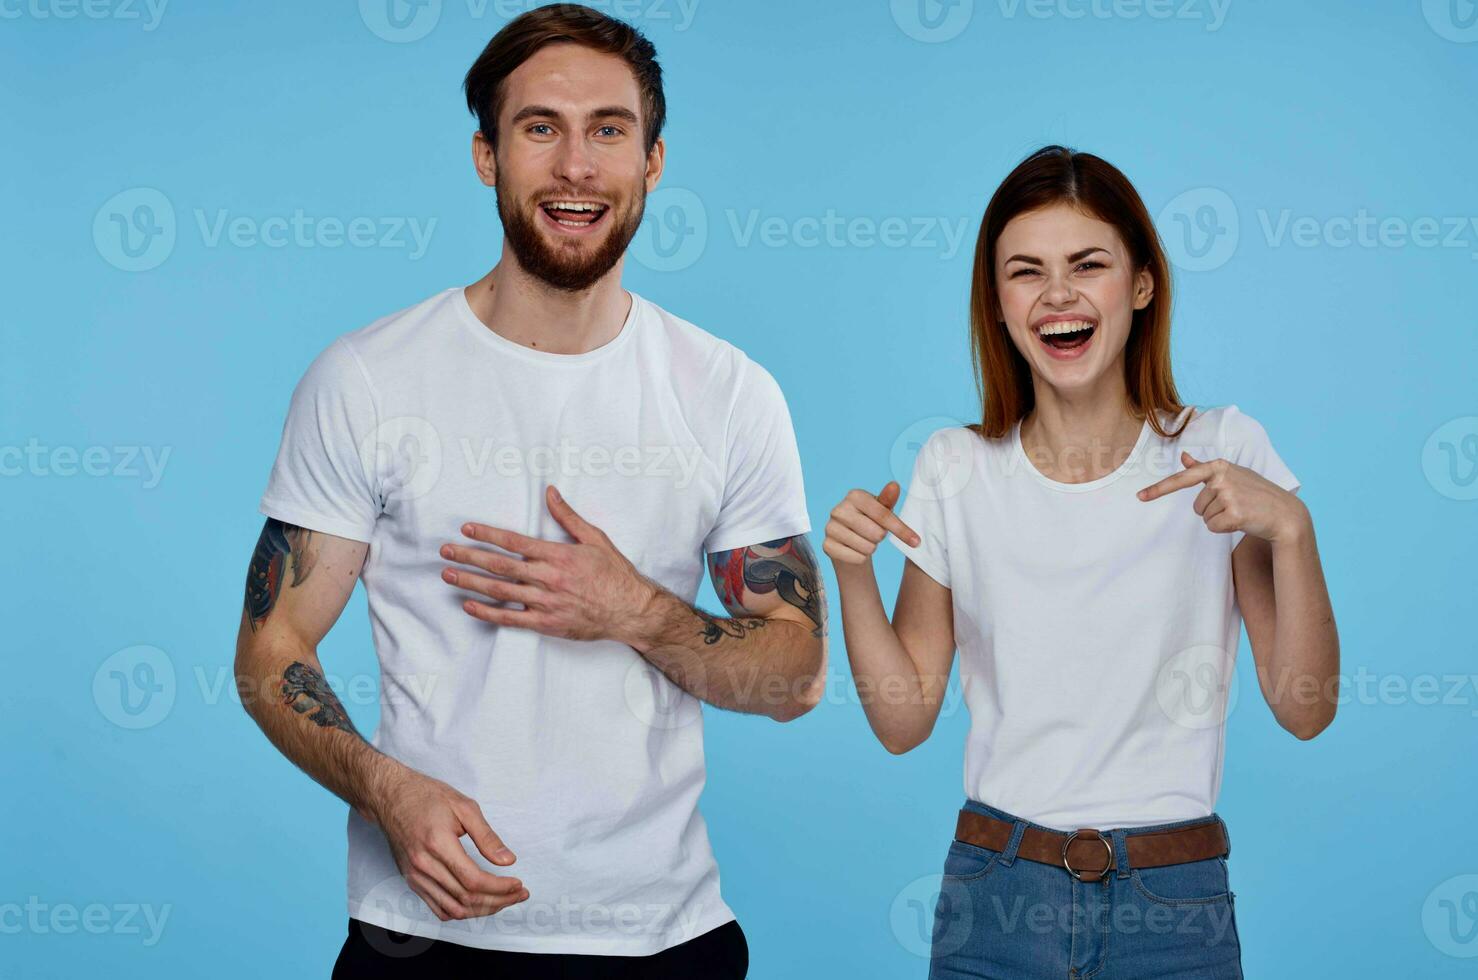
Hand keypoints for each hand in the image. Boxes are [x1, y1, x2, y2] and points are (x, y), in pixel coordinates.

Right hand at [370, 767, 527, 921]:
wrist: (391, 797)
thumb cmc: (427, 797)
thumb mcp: (464, 806)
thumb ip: (487, 836)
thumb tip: (507, 861)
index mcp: (438, 844)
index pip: (474, 880)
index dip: (500, 888)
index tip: (518, 884)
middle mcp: (423, 865)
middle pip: (466, 898)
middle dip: (498, 901)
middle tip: (518, 894)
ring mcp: (415, 876)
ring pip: (453, 909)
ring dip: (482, 910)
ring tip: (503, 900)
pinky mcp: (411, 881)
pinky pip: (438, 908)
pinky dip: (461, 912)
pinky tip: (478, 903)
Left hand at [440, 485, 657, 643]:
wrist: (630, 610)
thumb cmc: (615, 574)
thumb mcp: (595, 539)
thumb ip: (568, 516)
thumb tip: (550, 492)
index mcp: (558, 555)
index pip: (514, 542)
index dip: (487, 534)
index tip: (466, 529)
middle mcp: (548, 578)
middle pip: (499, 566)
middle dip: (469, 557)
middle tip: (445, 551)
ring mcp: (545, 603)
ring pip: (500, 591)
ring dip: (470, 583)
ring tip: (448, 575)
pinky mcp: (546, 623)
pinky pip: (511, 619)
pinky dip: (488, 613)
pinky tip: (469, 606)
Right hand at [823, 482, 920, 565]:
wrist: (848, 542)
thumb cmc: (869, 522)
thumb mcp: (881, 511)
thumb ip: (888, 500)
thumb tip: (894, 485)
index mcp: (854, 496)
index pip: (883, 515)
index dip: (901, 530)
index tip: (916, 542)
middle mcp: (838, 509)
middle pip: (876, 533)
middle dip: (880, 537)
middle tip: (873, 534)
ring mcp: (830, 528)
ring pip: (867, 548)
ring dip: (870, 548)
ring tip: (863, 541)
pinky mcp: (827, 546)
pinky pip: (857, 558)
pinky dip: (861, 558)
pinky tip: (854, 550)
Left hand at [1137, 451, 1307, 543]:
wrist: (1285, 513)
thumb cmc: (1256, 493)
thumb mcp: (1232, 474)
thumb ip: (1204, 468)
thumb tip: (1184, 457)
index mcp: (1218, 466)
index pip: (1182, 478)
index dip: (1159, 490)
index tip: (1140, 497)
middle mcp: (1221, 478)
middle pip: (1196, 506)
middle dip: (1212, 510)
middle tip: (1235, 505)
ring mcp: (1228, 495)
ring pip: (1204, 517)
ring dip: (1219, 519)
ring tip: (1241, 511)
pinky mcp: (1234, 514)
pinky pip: (1212, 527)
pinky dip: (1224, 529)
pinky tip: (1242, 521)